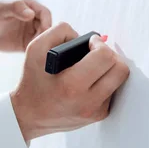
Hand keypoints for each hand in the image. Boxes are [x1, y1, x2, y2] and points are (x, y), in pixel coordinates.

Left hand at [0, 0, 51, 51]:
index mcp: (29, 7)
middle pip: (48, 27)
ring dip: (44, 44)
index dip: (47, 22)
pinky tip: (33, 55)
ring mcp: (31, 31)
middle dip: (47, 36)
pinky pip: (38, 48)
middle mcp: (33, 19)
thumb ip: (15, 8)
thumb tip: (31, 14)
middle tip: (40, 44)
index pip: (45, 13)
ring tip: (36, 51)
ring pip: (45, 38)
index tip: (44, 32)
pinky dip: (38, 51)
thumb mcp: (1, 9)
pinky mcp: (27, 43)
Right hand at [10, 22, 129, 142]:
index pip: (105, 57)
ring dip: (109, 68)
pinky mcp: (98, 116)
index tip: (90, 43)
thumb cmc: (32, 81)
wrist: (28, 115)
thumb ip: (59, 31)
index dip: (99, 44)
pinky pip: (113, 91)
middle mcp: (87, 102)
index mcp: (71, 85)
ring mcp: (94, 111)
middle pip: (120, 69)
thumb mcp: (35, 49)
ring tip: (94, 64)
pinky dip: (105, 81)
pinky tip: (90, 78)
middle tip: (95, 52)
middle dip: (109, 55)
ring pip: (120, 80)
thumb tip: (84, 36)